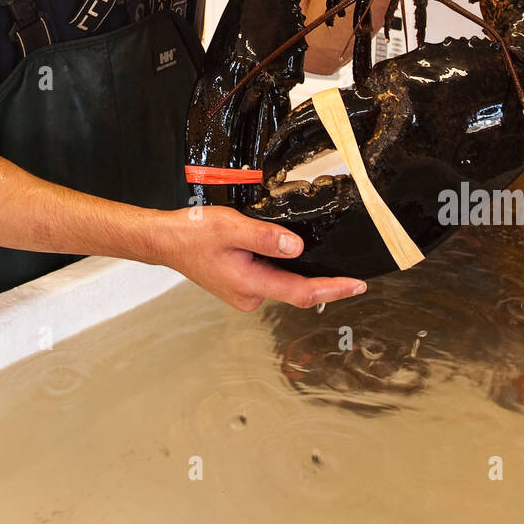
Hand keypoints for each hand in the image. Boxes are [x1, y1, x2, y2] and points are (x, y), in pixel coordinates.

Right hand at [159, 205, 365, 311]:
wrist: (165, 240)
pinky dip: (286, 270)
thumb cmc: (192, 233)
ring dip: (304, 275)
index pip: (301, 292)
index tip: (357, 286)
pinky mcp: (240, 285)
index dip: (333, 290)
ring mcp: (244, 293)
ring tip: (325, 264)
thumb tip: (297, 248)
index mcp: (249, 285)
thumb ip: (265, 238)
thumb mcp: (230, 227)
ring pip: (283, 284)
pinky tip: (292, 256)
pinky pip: (271, 279)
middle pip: (297, 291)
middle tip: (352, 275)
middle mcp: (249, 296)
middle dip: (324, 283)